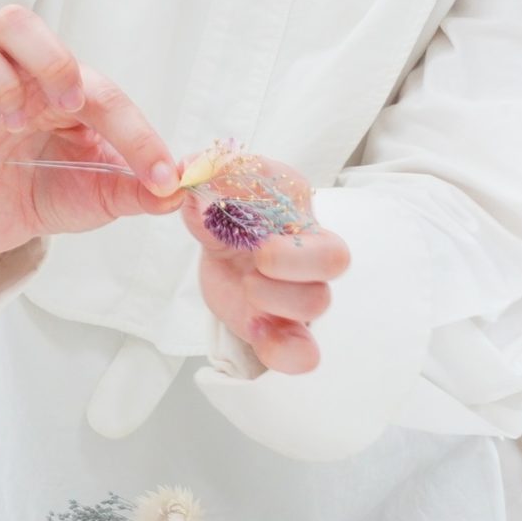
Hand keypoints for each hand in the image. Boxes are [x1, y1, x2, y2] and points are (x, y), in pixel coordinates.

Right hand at [0, 6, 183, 258]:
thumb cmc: (49, 189)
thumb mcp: (98, 197)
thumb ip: (135, 190)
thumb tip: (180, 190)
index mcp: (63, 89)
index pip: (102, 90)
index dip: (138, 135)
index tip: (160, 176)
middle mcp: (14, 80)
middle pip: (17, 22)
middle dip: (47, 56)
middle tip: (66, 105)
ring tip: (11, 126)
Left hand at [187, 161, 350, 375]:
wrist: (219, 230)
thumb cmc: (227, 202)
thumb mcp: (215, 182)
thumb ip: (207, 172)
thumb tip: (190, 168)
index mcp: (298, 217)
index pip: (327, 242)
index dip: (296, 255)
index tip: (258, 250)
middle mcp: (308, 256)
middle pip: (331, 275)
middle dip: (290, 278)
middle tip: (253, 270)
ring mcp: (297, 293)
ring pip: (317, 308)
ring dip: (278, 309)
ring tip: (246, 292)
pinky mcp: (281, 324)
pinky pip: (301, 352)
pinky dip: (281, 351)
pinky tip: (256, 332)